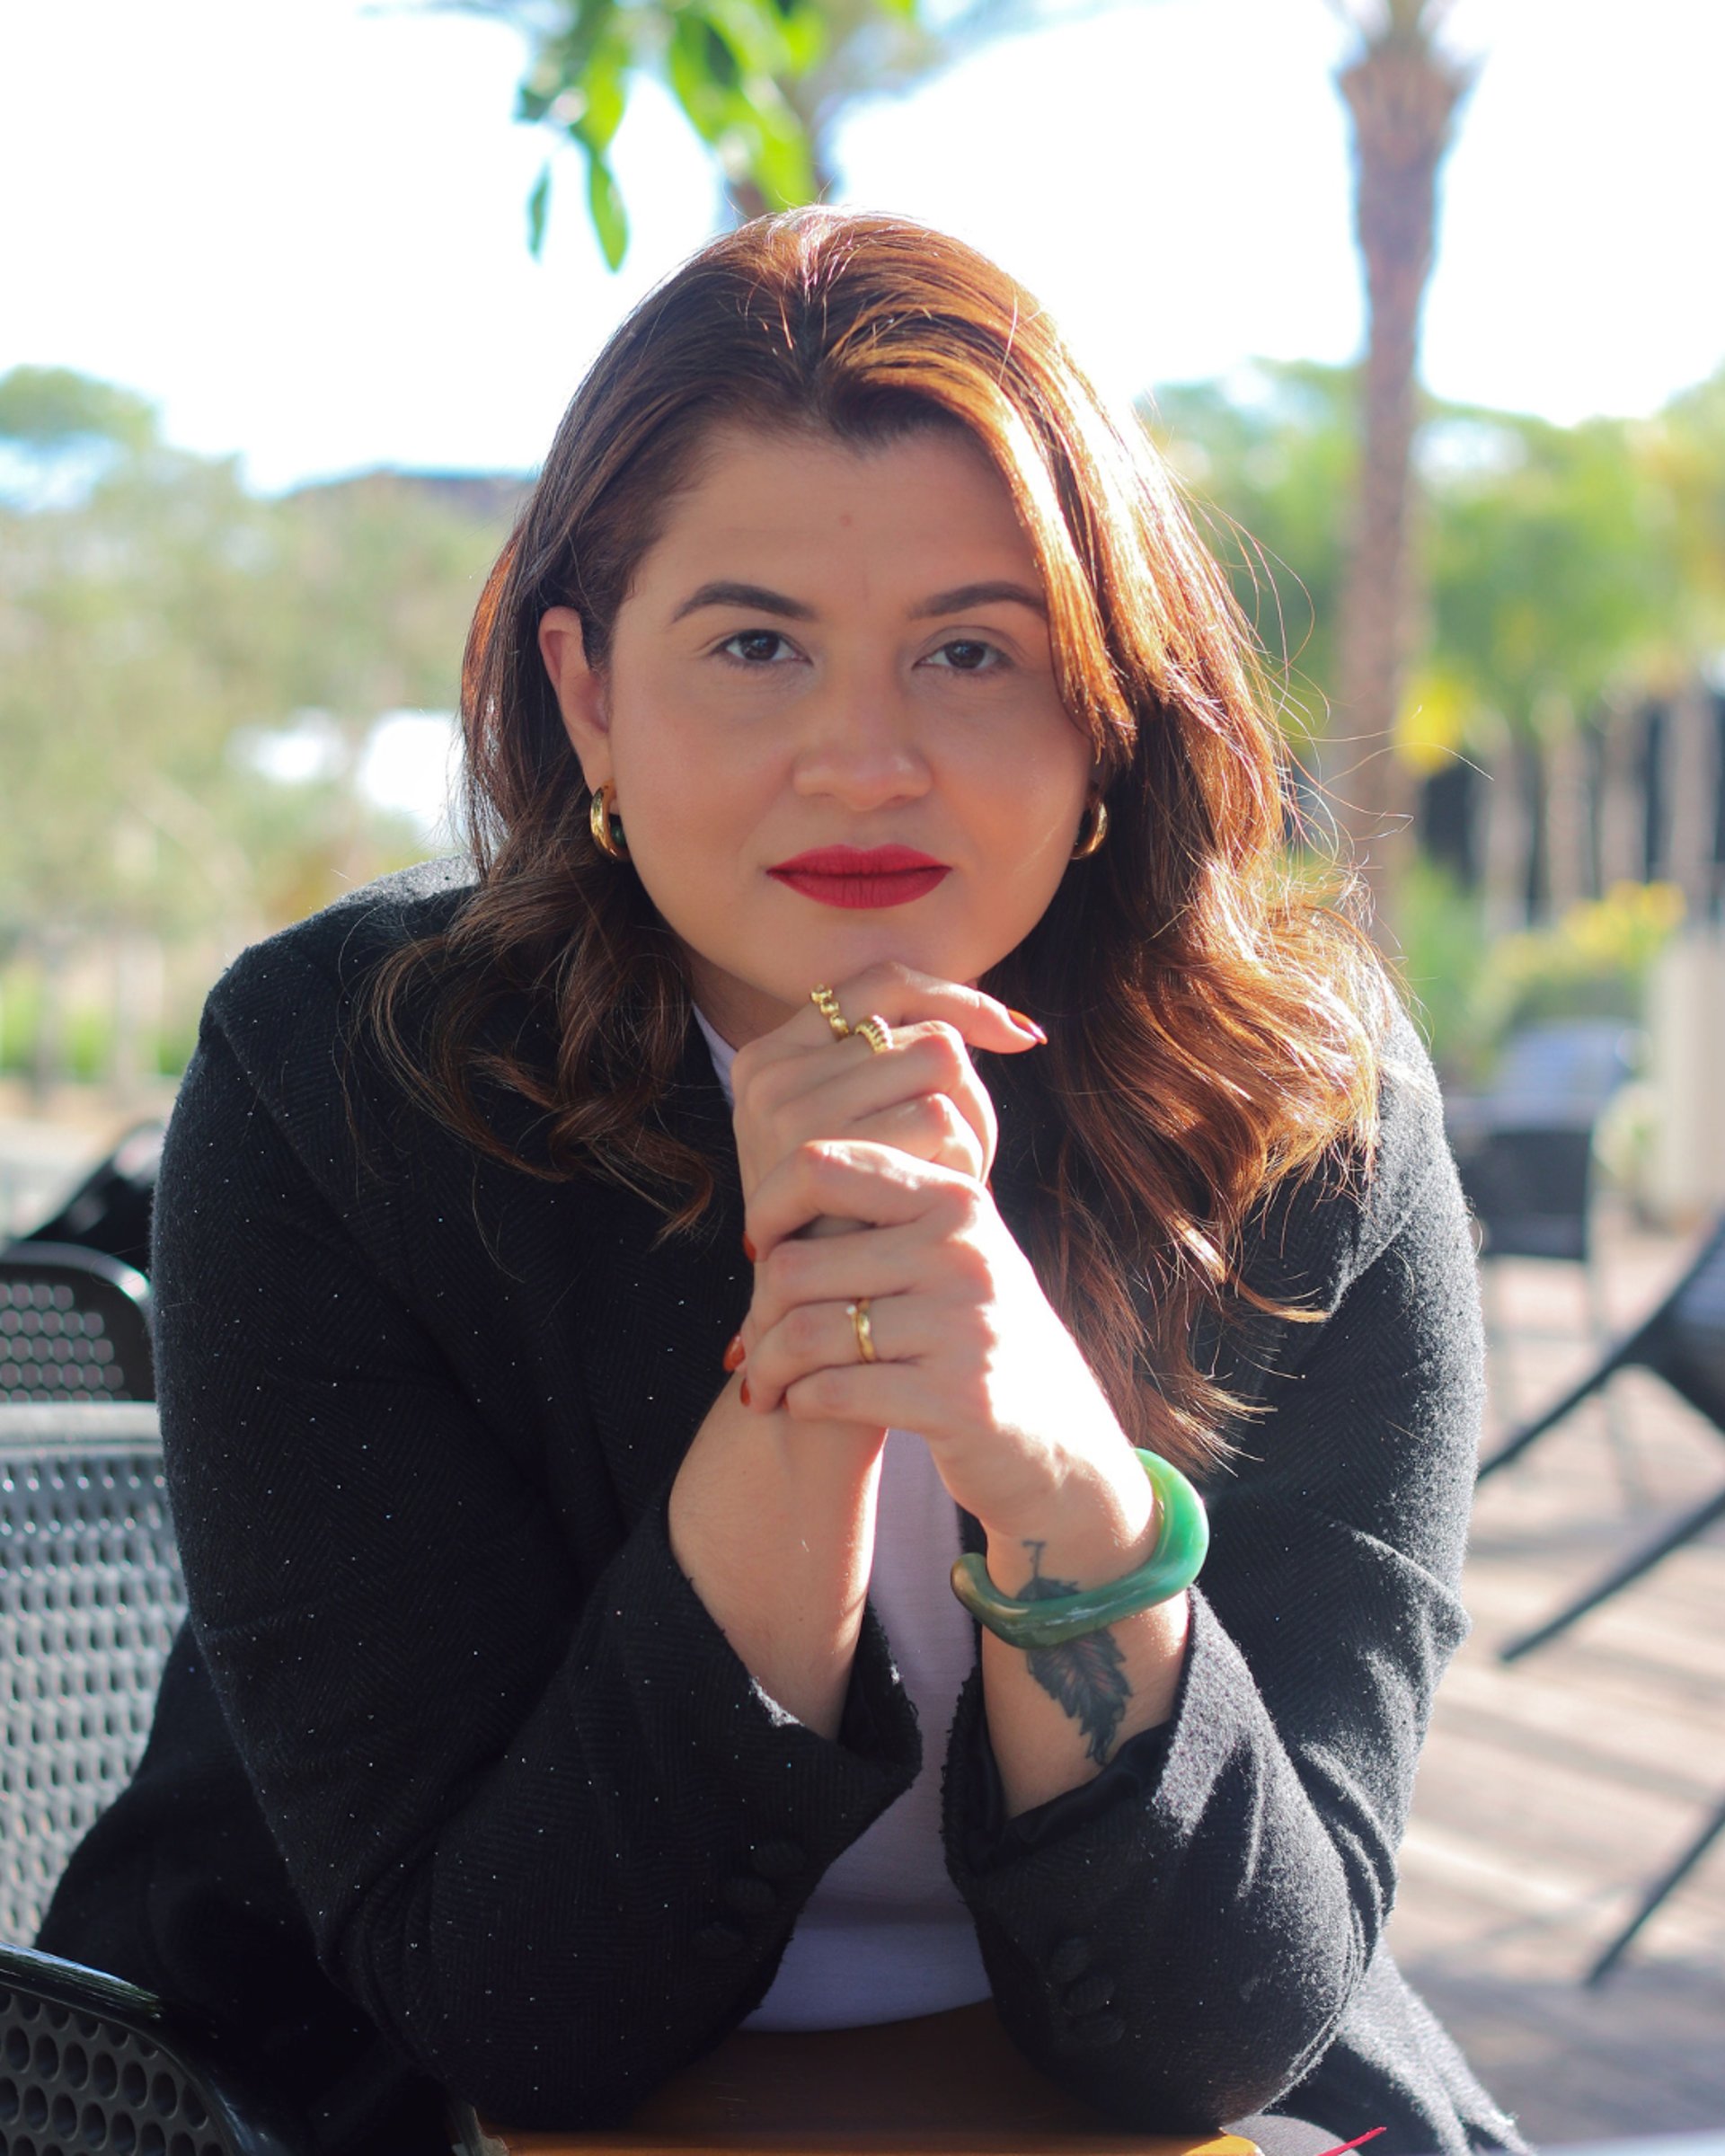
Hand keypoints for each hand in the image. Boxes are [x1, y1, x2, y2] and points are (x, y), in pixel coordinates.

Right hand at [726, 961, 1040, 1216]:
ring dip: (970, 1126)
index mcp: (774, 1055)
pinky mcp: (813, 1147)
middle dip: (969, 1092)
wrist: (832, 1336)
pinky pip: (938, 1113)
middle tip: (965, 1160)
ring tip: (947, 1186)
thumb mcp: (880, 1144)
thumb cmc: (869, 1237)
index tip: (1018, 1036)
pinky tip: (944, 1202)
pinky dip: (964, 1156)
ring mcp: (783, 1105)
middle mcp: (768, 1070)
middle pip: (922, 1029)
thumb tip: (1022, 1028)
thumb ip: (912, 1076)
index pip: (882, 982)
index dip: (955, 998)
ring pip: (938, 1061)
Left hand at [732, 970, 1140, 1546]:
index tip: (755, 1245)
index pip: (824, 1164)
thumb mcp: (951, 1249)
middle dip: (759, 1310)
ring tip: (765, 1381)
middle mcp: (964, 1251)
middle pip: (798, 1262)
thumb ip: (886, 1203)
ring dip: (770, 1366)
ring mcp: (966, 1325)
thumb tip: (770, 1164)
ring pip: (808, 1333)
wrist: (1053, 1433)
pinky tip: (802, 1404)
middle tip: (749, 1339)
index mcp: (953, 1198)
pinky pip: (836, 1391)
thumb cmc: (976, 1331)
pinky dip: (802, 1402)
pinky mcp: (958, 1398)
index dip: (768, 1203)